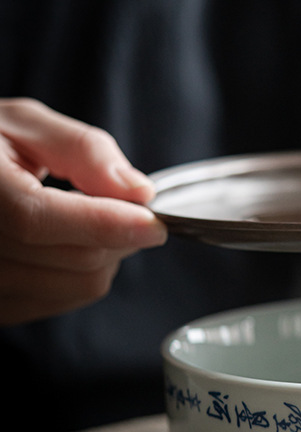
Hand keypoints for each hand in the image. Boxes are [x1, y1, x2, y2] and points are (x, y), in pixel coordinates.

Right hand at [0, 98, 166, 324]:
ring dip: (107, 254)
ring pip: (81, 285)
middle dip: (119, 232)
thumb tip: (136, 190)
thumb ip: (81, 150)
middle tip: (122, 206)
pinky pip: (69, 301)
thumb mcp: (24, 124)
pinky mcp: (1, 307)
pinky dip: (87, 273)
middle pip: (75, 258)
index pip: (38, 221)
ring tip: (87, 220)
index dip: (105, 223)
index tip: (154, 222)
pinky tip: (71, 244)